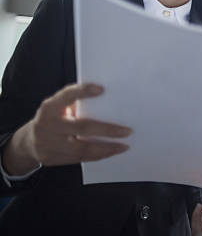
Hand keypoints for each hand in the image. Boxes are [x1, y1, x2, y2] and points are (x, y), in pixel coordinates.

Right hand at [1, 83, 131, 174]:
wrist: (28, 142)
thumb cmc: (54, 118)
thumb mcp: (58, 107)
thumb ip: (76, 103)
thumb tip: (108, 99)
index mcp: (49, 107)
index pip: (66, 96)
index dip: (82, 91)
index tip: (102, 89)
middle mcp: (47, 125)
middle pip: (82, 127)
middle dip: (107, 130)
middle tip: (127, 131)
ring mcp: (48, 144)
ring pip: (82, 148)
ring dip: (106, 148)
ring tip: (123, 146)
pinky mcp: (52, 158)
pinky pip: (79, 158)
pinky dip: (97, 156)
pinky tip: (110, 152)